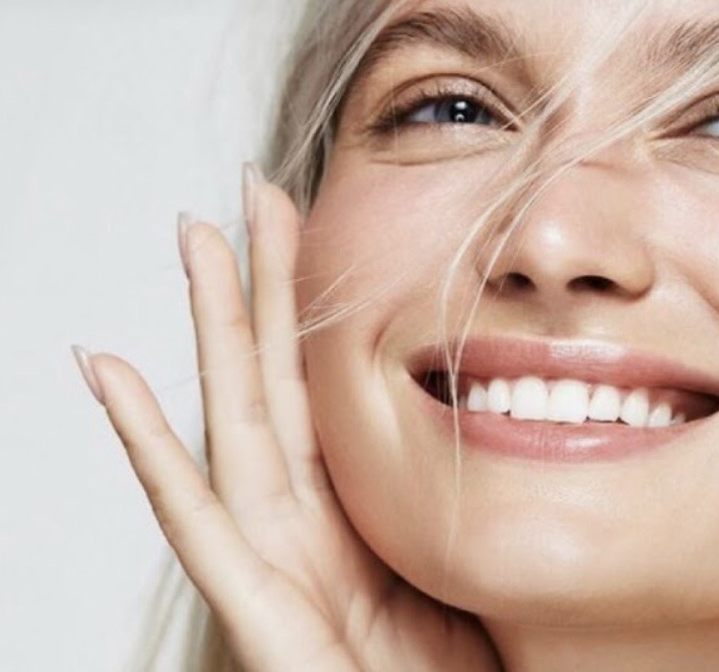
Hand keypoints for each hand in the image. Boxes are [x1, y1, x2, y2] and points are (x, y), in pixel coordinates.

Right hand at [74, 166, 500, 671]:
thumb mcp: (474, 556)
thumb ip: (471, 488)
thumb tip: (528, 404)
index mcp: (358, 511)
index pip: (327, 388)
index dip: (314, 307)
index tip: (314, 221)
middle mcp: (307, 525)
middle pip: (276, 383)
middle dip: (259, 286)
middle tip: (246, 190)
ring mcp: (273, 563)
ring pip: (231, 419)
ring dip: (209, 325)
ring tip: (188, 236)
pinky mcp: (257, 611)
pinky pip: (194, 518)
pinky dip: (145, 443)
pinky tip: (107, 371)